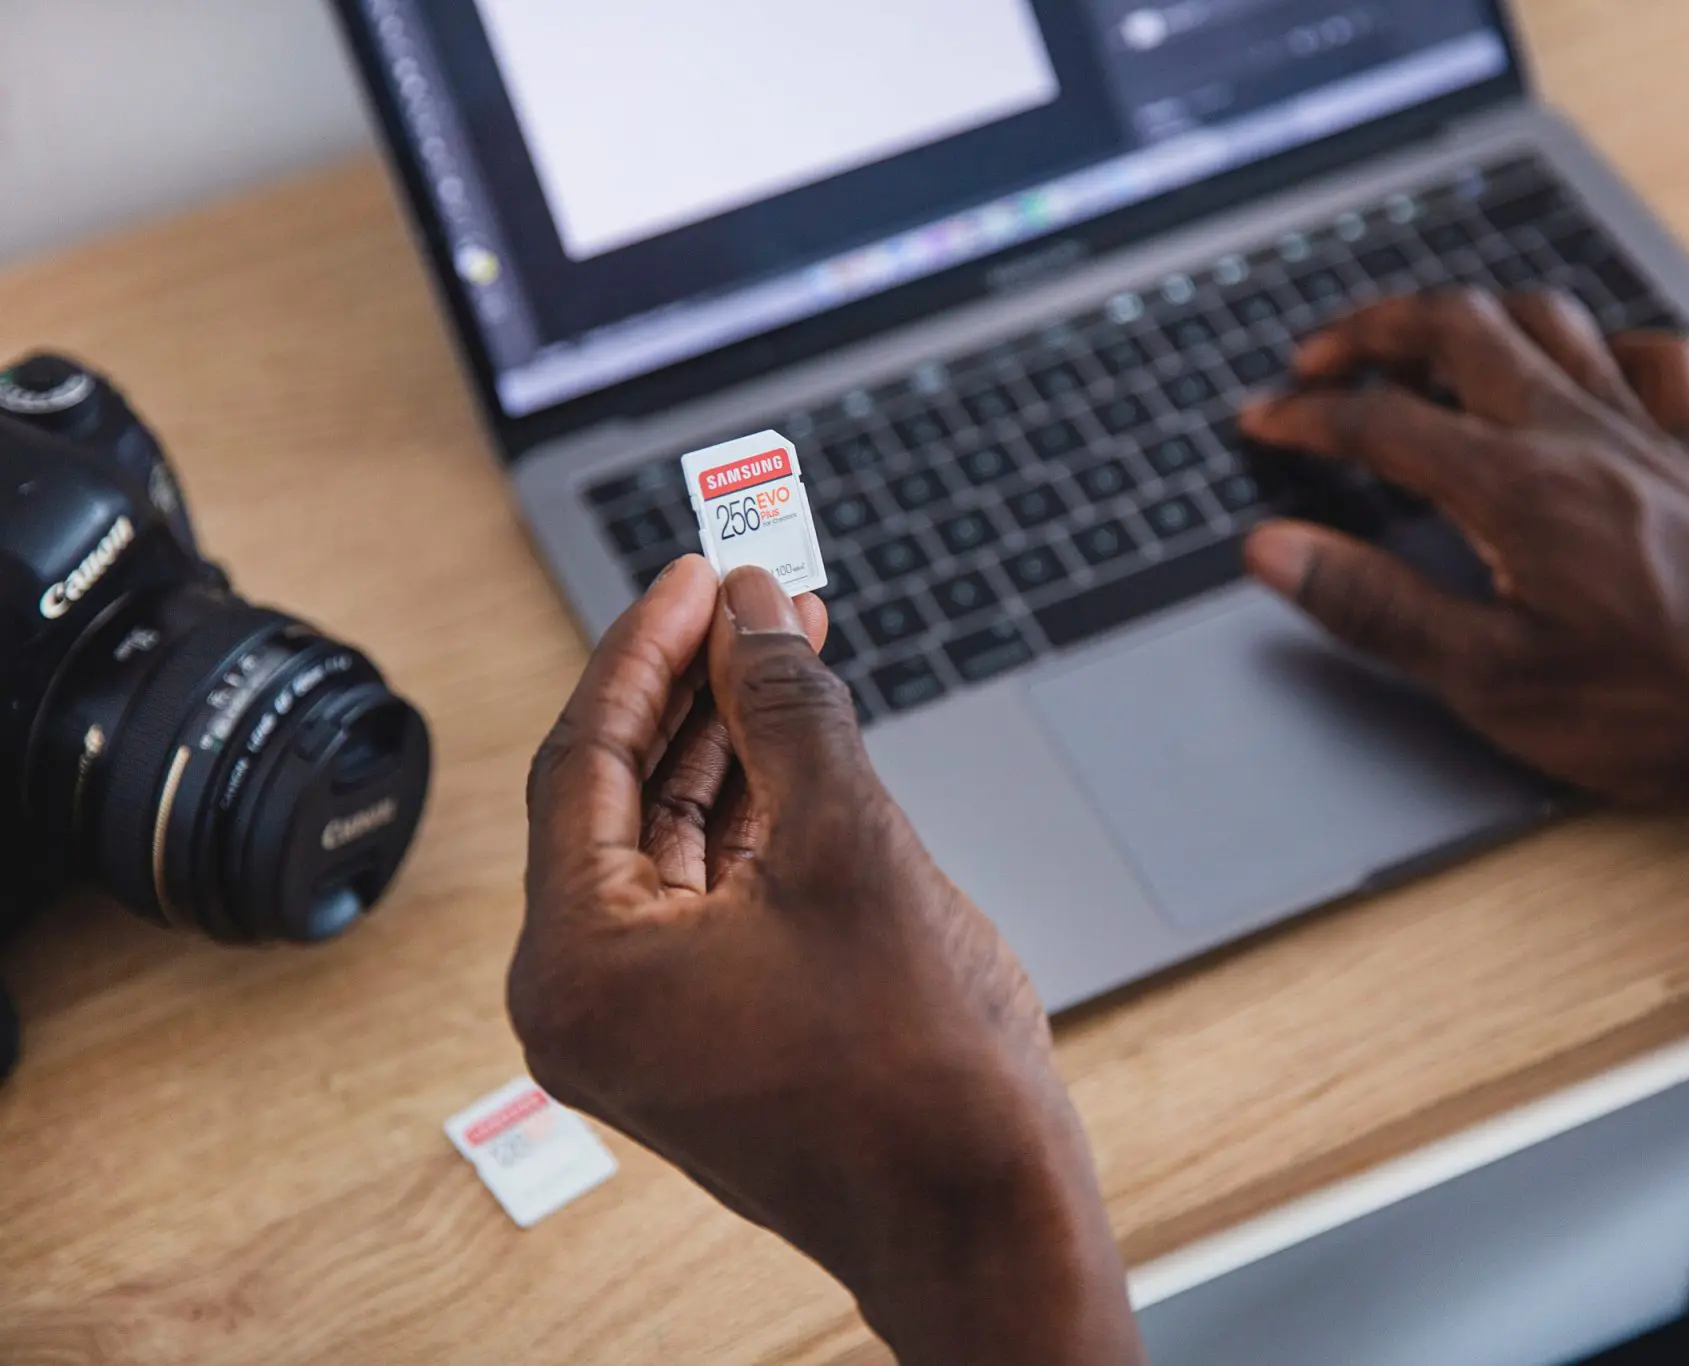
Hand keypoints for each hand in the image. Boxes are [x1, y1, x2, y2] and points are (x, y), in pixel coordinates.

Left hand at [513, 561, 1140, 1365]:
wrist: (986, 1220)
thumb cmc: (918, 1071)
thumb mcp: (848, 845)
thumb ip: (786, 708)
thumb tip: (754, 612)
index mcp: (580, 965)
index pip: (587, 758)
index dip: (647, 647)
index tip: (697, 572)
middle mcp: (591, 999)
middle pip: (623, 792)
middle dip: (696, 683)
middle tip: (749, 594)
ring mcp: (650, 1021)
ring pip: (674, 838)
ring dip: (731, 739)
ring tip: (786, 643)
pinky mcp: (711, 1029)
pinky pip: (714, 892)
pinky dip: (754, 812)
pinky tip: (796, 740)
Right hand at [1238, 289, 1688, 803]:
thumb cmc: (1671, 703)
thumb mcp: (1493, 681)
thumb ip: (1375, 609)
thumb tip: (1277, 553)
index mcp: (1514, 487)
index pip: (1380, 420)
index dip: (1305, 415)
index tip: (1260, 422)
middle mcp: (1577, 436)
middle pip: (1459, 330)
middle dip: (1374, 327)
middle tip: (1320, 354)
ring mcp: (1646, 434)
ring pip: (1546, 322)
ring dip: (1471, 317)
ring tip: (1424, 340)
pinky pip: (1648, 358)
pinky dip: (1598, 343)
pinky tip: (1583, 369)